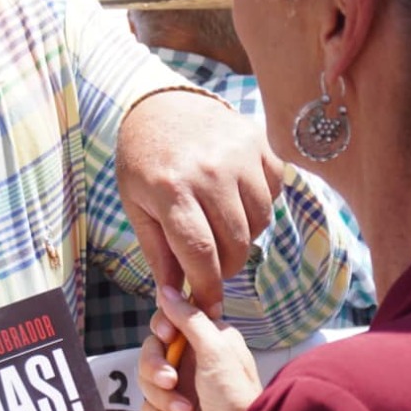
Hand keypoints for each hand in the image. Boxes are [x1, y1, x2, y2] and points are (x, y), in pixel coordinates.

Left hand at [115, 91, 282, 313]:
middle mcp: (210, 171)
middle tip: (212, 265)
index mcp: (172, 189)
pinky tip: (235, 196)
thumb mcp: (137, 207)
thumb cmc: (143, 161)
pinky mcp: (259, 141)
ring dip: (243, 235)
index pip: (201, 254)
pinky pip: (273, 192)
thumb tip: (174, 303)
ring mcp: (239, 153)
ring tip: (220, 225)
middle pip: (236, 244)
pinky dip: (258, 204)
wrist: (159, 104)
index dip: (209, 288)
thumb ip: (159, 255)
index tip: (210, 306)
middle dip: (226, 267)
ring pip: (260, 222)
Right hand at [138, 285, 261, 410]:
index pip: (170, 321)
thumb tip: (167, 290)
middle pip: (151, 352)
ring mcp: (184, 388)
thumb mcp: (216, 351)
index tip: (165, 336)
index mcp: (210, 339)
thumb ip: (190, 319)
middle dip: (156, 370)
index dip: (161, 328)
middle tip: (171, 382)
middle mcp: (195, 361)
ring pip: (146, 383)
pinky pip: (148, 409)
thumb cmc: (234, 399)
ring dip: (164, 401)